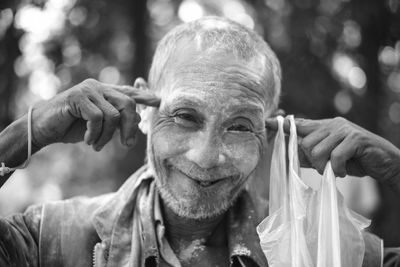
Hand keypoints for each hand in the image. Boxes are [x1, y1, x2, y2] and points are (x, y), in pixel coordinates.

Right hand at [31, 78, 159, 150]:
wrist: (44, 128)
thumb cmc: (72, 127)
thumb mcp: (100, 125)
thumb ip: (117, 120)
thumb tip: (139, 121)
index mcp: (105, 92)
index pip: (128, 92)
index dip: (144, 96)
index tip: (158, 101)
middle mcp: (99, 87)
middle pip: (128, 104)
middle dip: (130, 127)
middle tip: (127, 145)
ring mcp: (88, 90)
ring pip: (113, 115)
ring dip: (107, 136)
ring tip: (96, 145)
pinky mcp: (77, 97)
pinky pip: (97, 118)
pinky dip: (95, 134)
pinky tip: (88, 140)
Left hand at [265, 117, 399, 185]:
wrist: (385, 163)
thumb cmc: (355, 160)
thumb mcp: (330, 157)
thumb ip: (311, 154)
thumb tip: (291, 154)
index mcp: (325, 126)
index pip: (299, 123)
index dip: (282, 124)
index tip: (266, 122)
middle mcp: (333, 124)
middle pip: (305, 143)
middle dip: (312, 161)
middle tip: (326, 168)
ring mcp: (344, 130)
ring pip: (316, 150)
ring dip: (324, 167)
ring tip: (335, 170)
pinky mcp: (355, 139)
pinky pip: (334, 157)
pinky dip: (337, 169)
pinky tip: (343, 171)